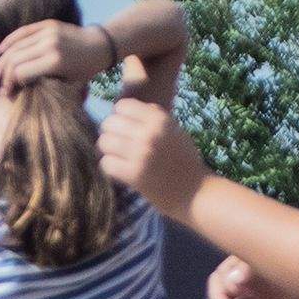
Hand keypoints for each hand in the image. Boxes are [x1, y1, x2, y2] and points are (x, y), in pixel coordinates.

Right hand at [0, 19, 110, 93]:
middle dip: (4, 73)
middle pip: (16, 59)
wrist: (100, 45)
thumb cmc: (85, 70)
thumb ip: (44, 86)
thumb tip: (18, 91)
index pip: (22, 72)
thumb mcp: (68, 84)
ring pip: (17, 45)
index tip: (7, 94)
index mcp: (55, 62)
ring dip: (3, 60)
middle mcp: (49, 44)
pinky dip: (10, 41)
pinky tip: (1, 51)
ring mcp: (47, 32)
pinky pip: (23, 32)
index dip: (11, 84)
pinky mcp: (47, 24)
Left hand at [97, 96, 206, 216]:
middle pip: (109, 123)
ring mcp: (140, 154)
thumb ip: (152, 117)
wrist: (194, 192)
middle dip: (111, 132)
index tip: (125, 127)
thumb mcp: (174, 129)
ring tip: (117, 156)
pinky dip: (110, 166)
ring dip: (108, 150)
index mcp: (159, 119)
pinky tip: (119, 169)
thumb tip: (123, 109)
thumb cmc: (184, 159)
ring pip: (104, 142)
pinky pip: (106, 163)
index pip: (122, 106)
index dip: (120, 116)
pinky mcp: (133, 175)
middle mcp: (149, 134)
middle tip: (118, 143)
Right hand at [209, 252, 289, 298]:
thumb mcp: (278, 271)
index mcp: (247, 256)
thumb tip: (234, 282)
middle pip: (219, 281)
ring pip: (227, 295)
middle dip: (218, 297)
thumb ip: (255, 276)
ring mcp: (251, 284)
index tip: (233, 298)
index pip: (222, 270)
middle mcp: (245, 268)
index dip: (221, 285)